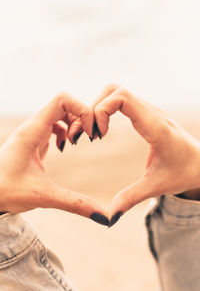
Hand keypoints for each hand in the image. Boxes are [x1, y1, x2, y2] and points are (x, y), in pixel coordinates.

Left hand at [0, 92, 108, 225]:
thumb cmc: (6, 192)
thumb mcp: (43, 197)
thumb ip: (74, 204)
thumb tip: (104, 216)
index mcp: (32, 131)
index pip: (62, 100)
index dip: (82, 110)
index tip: (89, 133)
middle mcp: (33, 126)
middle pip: (65, 104)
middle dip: (82, 118)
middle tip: (87, 139)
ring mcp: (33, 131)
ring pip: (60, 112)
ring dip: (75, 124)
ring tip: (77, 142)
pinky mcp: (34, 139)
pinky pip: (55, 123)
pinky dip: (66, 130)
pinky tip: (65, 147)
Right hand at [93, 85, 199, 225]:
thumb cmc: (183, 173)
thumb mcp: (156, 187)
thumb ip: (130, 199)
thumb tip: (108, 217)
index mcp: (155, 127)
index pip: (122, 97)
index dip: (101, 110)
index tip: (98, 136)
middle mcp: (152, 113)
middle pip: (114, 89)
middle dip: (95, 107)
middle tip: (91, 134)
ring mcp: (149, 110)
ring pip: (116, 91)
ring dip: (99, 107)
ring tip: (95, 133)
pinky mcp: (146, 113)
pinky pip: (121, 100)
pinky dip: (106, 109)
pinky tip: (104, 131)